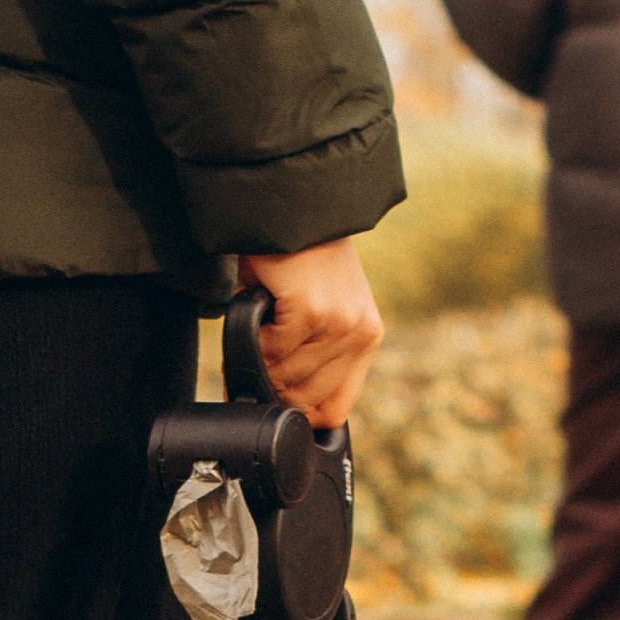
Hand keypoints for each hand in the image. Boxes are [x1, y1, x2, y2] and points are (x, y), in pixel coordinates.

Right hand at [238, 238, 383, 425]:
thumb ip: (313, 353)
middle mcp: (358, 334)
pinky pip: (271, 352)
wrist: (293, 204)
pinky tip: (258, 309)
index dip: (299, 415)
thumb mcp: (320, 307)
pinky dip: (254, 338)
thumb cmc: (301, 257)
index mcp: (366, 338)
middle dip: (271, 387)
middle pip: (304, 399)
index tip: (274, 402)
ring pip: (285, 376)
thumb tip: (278, 399)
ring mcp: (338, 324)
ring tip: (258, 326)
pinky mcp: (311, 310)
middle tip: (254, 359)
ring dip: (260, 360)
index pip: (334, 409)